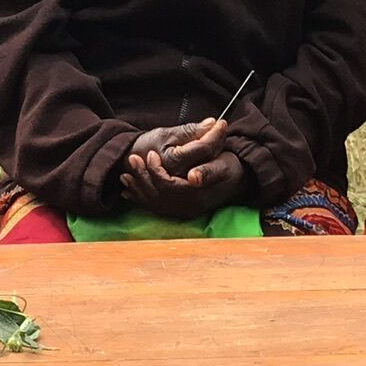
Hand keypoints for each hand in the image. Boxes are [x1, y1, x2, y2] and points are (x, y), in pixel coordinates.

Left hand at [123, 148, 248, 219]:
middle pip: (156, 195)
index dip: (156, 171)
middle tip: (132, 159)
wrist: (240, 180)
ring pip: (153, 203)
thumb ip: (208, 171)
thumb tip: (193, 177)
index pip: (168, 186)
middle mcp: (187, 207)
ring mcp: (182, 211)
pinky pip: (155, 207)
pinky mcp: (179, 210)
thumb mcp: (223, 165)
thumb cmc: (230, 167)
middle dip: (142, 177)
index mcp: (196, 196)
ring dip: (137, 188)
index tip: (150, 154)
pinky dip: (140, 199)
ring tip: (125, 175)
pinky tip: (129, 191)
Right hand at [126, 118, 228, 176]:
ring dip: (213, 153)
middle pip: (209, 159)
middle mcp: (180, 176)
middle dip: (216, 141)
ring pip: (209, 167)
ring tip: (213, 139)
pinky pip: (202, 176)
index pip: (205, 147)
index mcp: (175, 161)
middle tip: (218, 128)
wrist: (129, 159)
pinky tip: (209, 156)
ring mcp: (182, 186)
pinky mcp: (183, 190)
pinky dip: (208, 163)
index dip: (216, 133)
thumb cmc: (147, 144)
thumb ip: (189, 131)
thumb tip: (212, 123)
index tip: (221, 122)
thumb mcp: (166, 133)